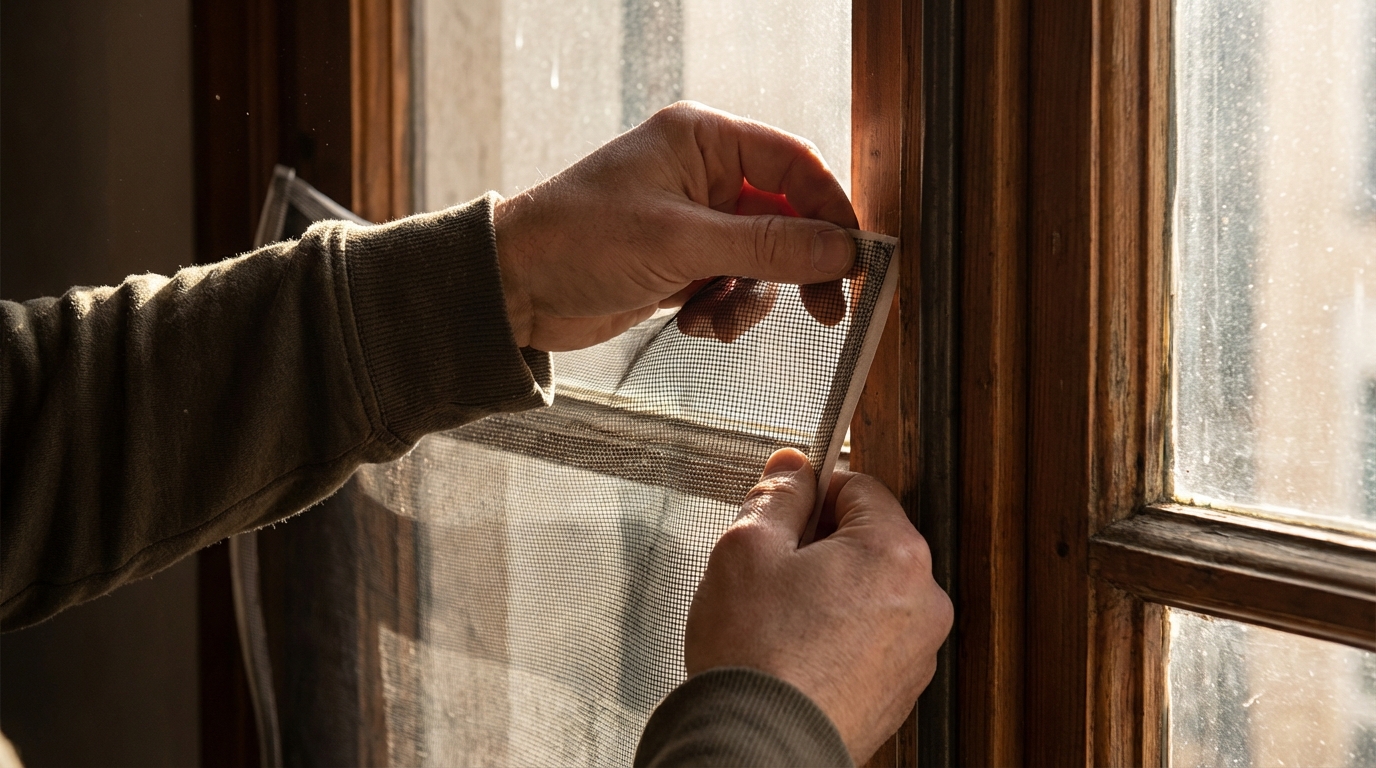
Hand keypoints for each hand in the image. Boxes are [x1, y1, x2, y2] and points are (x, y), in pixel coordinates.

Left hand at [493, 101, 858, 351]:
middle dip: (800, 267)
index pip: (795, 164)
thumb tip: (843, 251)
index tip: (858, 258)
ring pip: (763, 261)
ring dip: (750, 299)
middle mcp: (703, 175)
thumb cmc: (579, 241)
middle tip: (827, 311)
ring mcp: (693, 222)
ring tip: (717, 319)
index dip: (832, 210)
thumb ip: (769, 247)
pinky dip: (723, 310)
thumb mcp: (681, 243)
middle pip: (787, 218)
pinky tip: (693, 322)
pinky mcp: (681, 264)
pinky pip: (732, 286)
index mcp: (703, 140)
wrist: (513, 291)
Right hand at [684, 449, 953, 764]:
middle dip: (819, 546)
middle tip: (771, 573)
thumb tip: (792, 467)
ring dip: (828, 592)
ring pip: (868, 591)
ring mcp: (916, 651)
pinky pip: (869, 638)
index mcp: (896, 554)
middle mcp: (922, 601)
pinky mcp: (900, 690)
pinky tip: (795, 652)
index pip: (859, 486)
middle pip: (868, 540)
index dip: (811, 492)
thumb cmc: (755, 658)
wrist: (757, 747)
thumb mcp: (746, 548)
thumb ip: (776, 495)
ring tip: (780, 620)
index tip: (781, 510)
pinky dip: (836, 636)